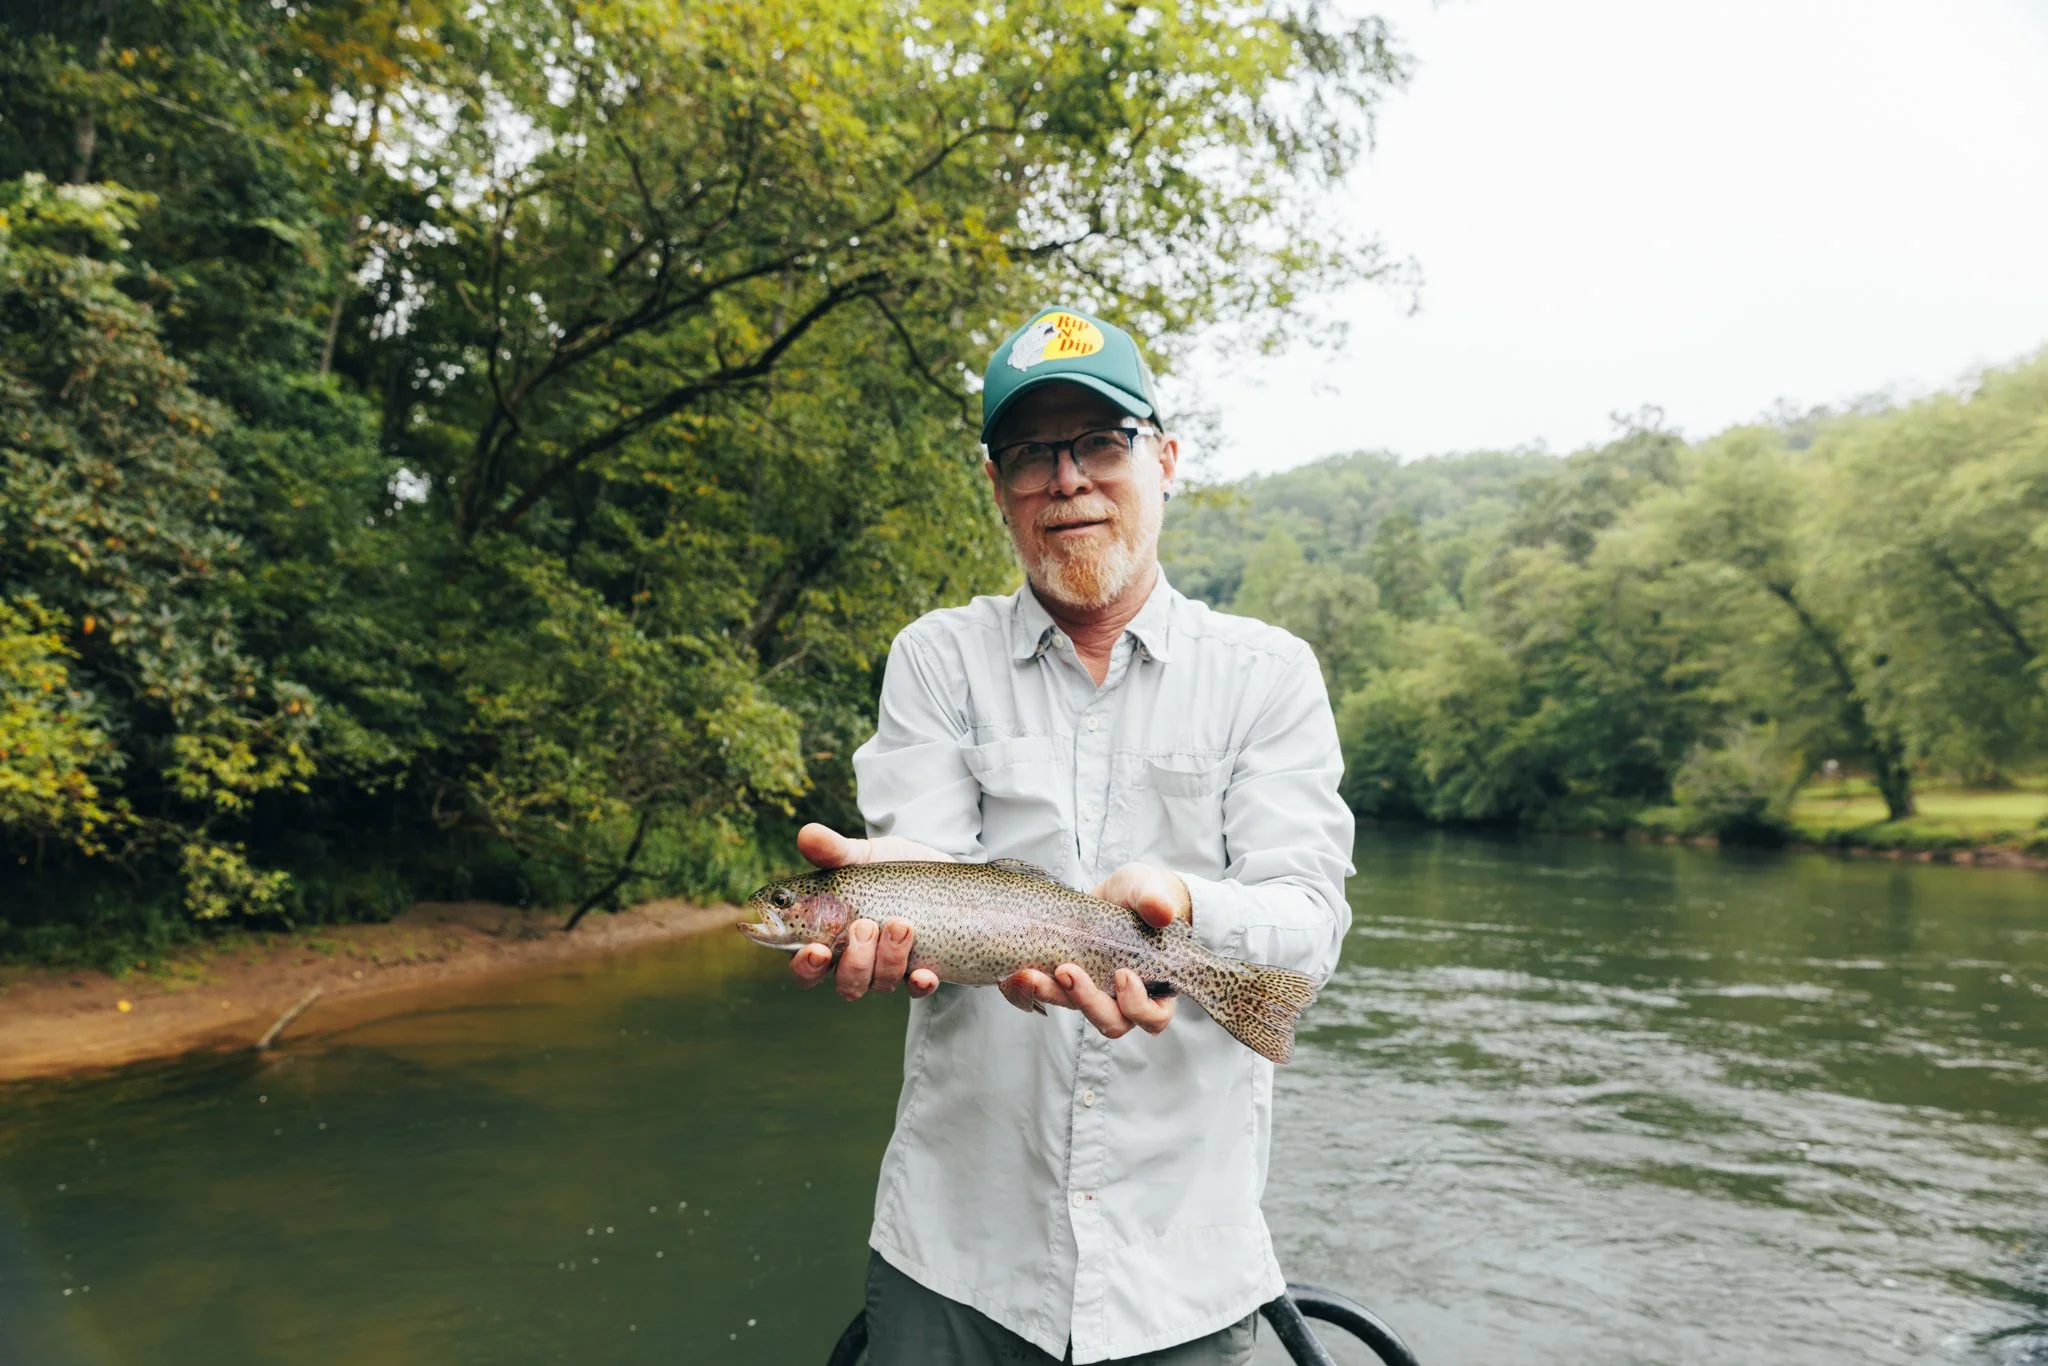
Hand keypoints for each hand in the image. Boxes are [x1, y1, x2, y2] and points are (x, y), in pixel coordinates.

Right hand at [789, 822, 946, 1000]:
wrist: (933, 869)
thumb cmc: (884, 868)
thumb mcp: (860, 856)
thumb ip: (833, 851)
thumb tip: (807, 834)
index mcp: (828, 938)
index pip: (805, 968)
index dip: (805, 967)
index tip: (817, 950)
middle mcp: (855, 960)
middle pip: (845, 983)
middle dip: (855, 961)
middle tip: (865, 925)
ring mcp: (889, 967)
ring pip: (880, 984)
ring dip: (888, 959)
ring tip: (901, 924)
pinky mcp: (922, 968)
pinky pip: (918, 989)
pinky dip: (920, 984)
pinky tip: (925, 973)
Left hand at [1006, 863, 1188, 1039]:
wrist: (1118, 893)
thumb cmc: (1144, 897)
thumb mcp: (1150, 890)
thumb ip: (1155, 899)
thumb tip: (1161, 911)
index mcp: (1156, 987)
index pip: (1153, 1016)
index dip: (1137, 1004)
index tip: (1122, 974)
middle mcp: (1124, 999)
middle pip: (1110, 1021)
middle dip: (1086, 1000)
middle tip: (1067, 971)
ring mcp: (1092, 992)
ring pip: (1074, 1009)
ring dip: (1051, 995)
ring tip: (1029, 974)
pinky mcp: (1065, 981)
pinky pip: (1047, 995)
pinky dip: (1028, 989)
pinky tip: (1013, 972)